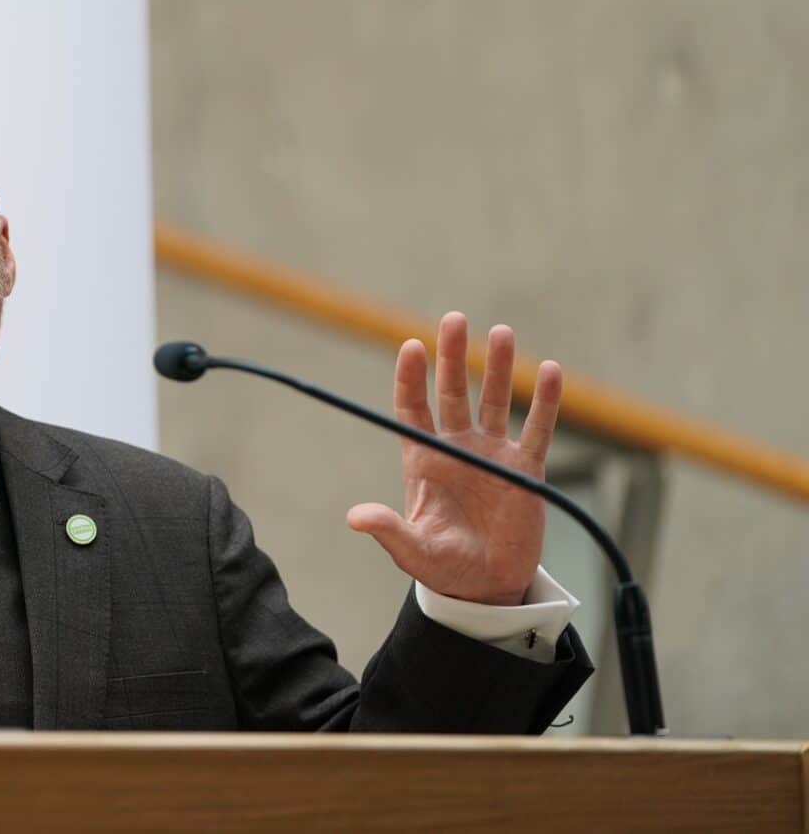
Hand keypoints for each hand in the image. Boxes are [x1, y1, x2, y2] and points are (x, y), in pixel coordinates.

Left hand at [346, 312, 562, 605]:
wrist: (488, 588)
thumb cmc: (443, 568)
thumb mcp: (413, 551)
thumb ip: (389, 531)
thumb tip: (355, 517)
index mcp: (423, 460)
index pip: (413, 409)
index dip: (411, 378)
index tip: (411, 346)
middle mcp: (456, 448)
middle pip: (452, 392)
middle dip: (453, 356)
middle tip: (455, 319)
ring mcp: (492, 455)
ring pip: (495, 401)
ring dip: (498, 368)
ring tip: (501, 332)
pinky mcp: (526, 470)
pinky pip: (537, 429)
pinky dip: (545, 402)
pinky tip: (550, 372)